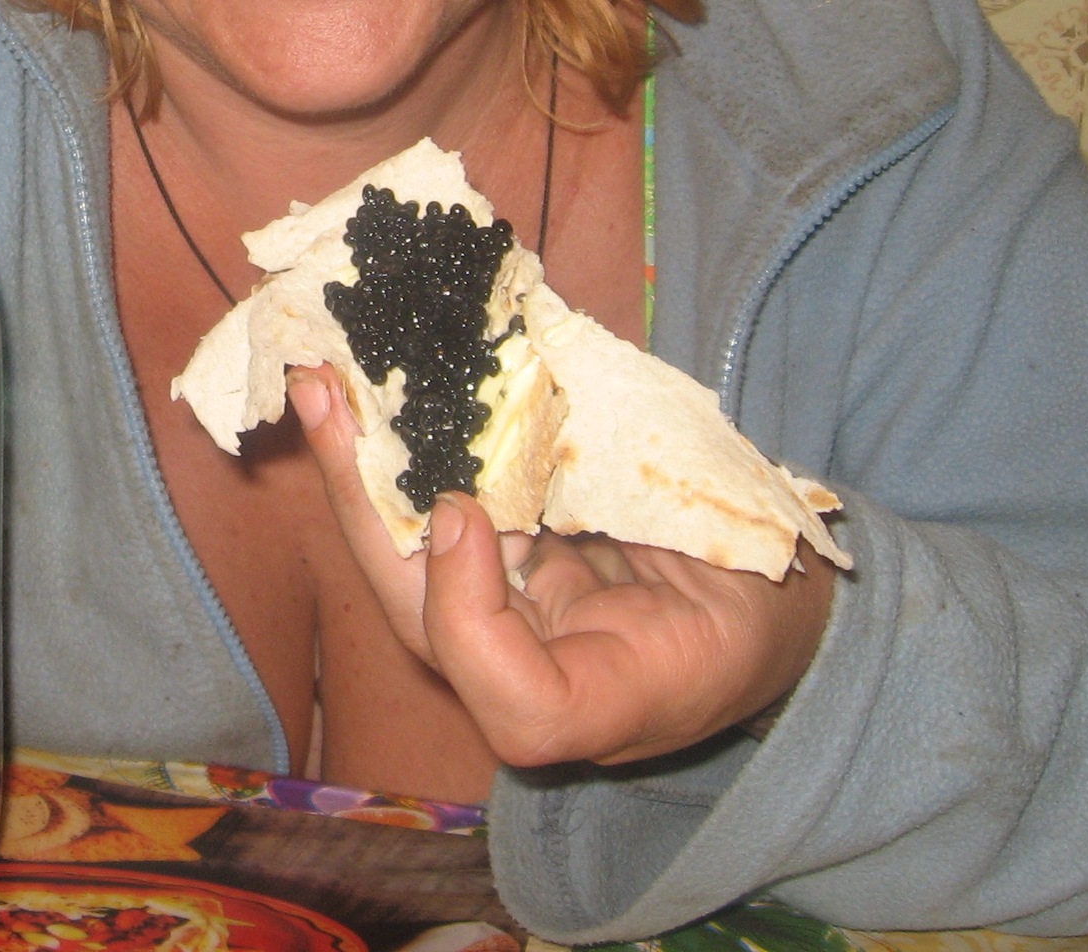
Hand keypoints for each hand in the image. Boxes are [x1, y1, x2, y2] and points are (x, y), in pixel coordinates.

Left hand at [288, 365, 832, 767]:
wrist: (761, 615)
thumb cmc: (765, 593)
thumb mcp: (752, 564)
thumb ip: (668, 529)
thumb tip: (568, 447)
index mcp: (613, 703)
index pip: (518, 706)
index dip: (472, 613)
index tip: (463, 510)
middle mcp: (535, 681)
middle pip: (421, 619)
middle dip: (363, 506)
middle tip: (325, 397)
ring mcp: (505, 627)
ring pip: (406, 565)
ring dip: (360, 470)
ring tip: (322, 381)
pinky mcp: (493, 578)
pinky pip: (429, 525)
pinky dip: (396, 462)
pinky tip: (357, 394)